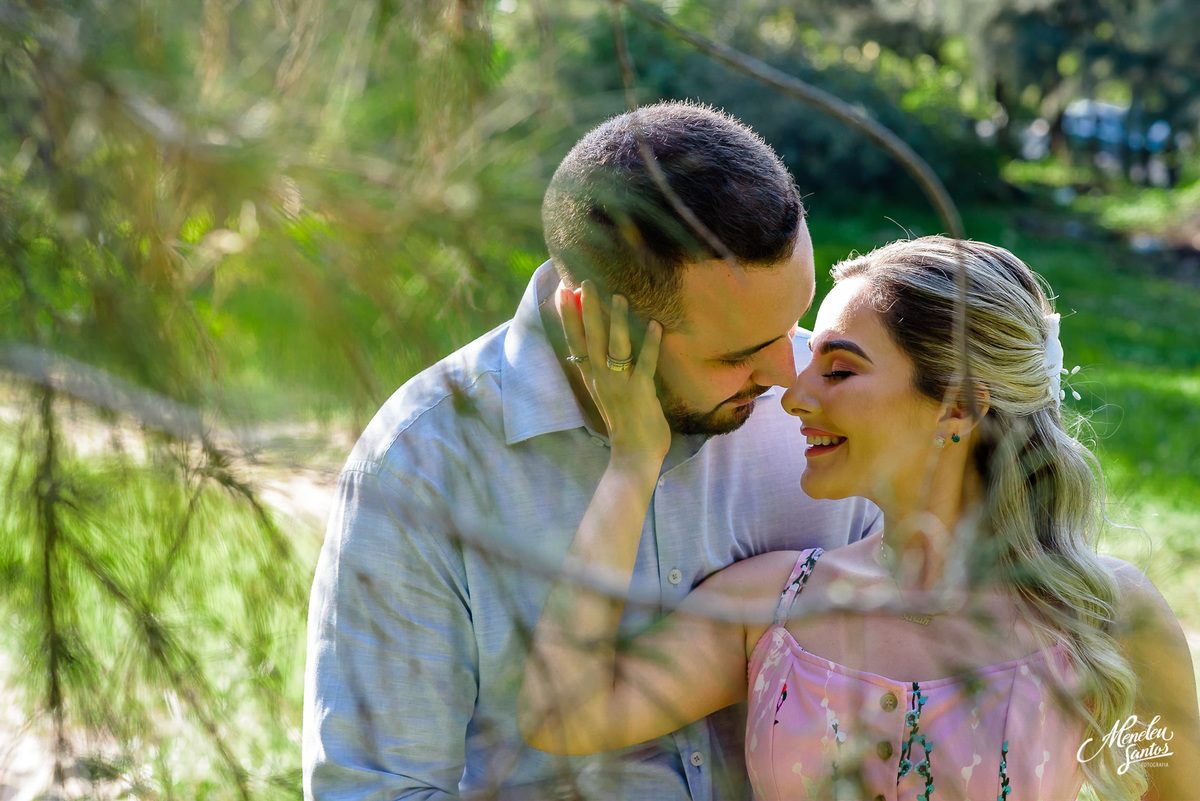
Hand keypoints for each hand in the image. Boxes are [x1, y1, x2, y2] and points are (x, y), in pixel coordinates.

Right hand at [560, 282, 668, 465]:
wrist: (633, 457)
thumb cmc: (625, 424)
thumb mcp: (608, 394)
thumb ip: (605, 372)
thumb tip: (606, 349)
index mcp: (592, 378)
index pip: (575, 342)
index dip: (569, 317)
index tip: (564, 292)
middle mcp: (601, 379)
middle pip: (590, 338)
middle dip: (587, 309)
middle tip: (585, 282)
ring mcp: (619, 385)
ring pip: (615, 347)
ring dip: (616, 321)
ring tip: (619, 297)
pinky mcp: (640, 392)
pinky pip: (645, 363)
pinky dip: (650, 344)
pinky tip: (655, 325)